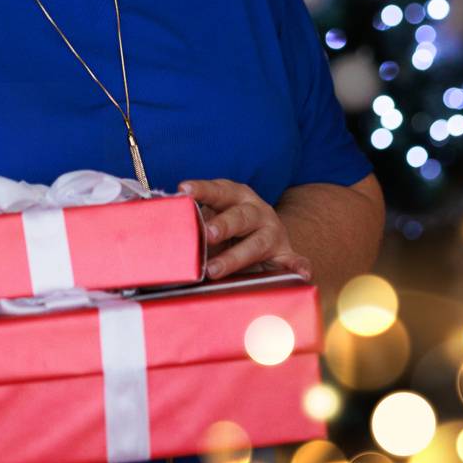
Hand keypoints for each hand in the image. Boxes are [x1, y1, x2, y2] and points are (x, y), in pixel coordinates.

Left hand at [178, 178, 311, 281]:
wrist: (269, 236)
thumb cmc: (230, 227)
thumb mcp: (215, 217)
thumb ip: (195, 219)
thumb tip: (161, 223)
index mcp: (237, 196)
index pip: (218, 190)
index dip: (202, 189)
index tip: (184, 189)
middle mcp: (256, 211)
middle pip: (239, 216)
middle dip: (222, 225)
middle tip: (206, 234)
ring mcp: (273, 233)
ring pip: (257, 242)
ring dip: (236, 256)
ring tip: (215, 270)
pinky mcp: (286, 254)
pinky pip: (294, 261)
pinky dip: (299, 266)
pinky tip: (301, 272)